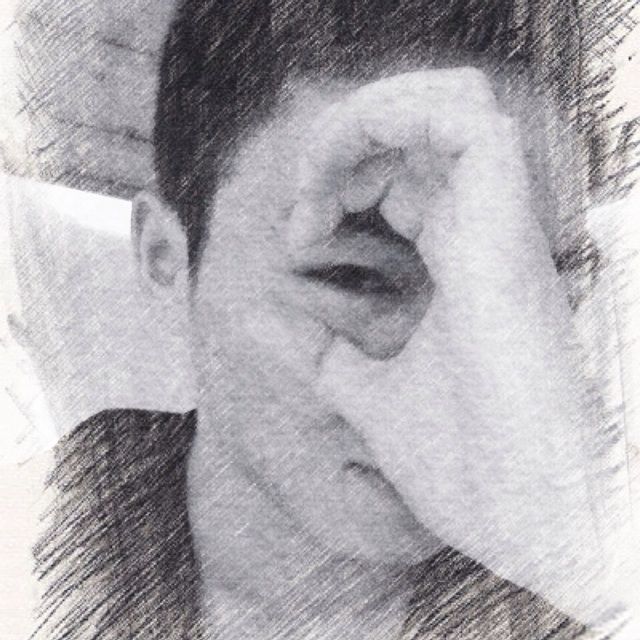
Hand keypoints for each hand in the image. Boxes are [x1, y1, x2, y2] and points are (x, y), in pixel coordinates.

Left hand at [289, 69, 606, 620]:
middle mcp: (484, 230)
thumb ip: (322, 358)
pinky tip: (339, 166)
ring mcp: (499, 222)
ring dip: (363, 122)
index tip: (297, 237)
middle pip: (421, 124)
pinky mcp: (507, 222)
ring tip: (316, 182)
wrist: (522, 510)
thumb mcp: (365, 394)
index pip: (406, 173)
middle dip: (341, 146)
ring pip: (448, 101)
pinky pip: (464, 119)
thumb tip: (259, 324)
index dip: (341, 182)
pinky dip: (390, 118)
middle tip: (301, 210)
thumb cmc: (460, 462)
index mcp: (459, 261)